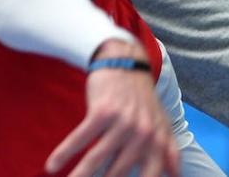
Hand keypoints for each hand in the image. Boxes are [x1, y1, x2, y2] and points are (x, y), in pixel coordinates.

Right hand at [46, 40, 179, 176]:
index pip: (151, 174)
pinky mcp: (103, 112)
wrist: (127, 64)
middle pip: (118, 173)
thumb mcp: (162, 123)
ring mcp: (124, 122)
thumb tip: (176, 176)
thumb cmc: (142, 101)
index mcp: (158, 140)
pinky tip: (52, 166)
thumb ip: (169, 151)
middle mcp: (144, 133)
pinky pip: (80, 138)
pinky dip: (64, 153)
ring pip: (96, 159)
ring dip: (80, 175)